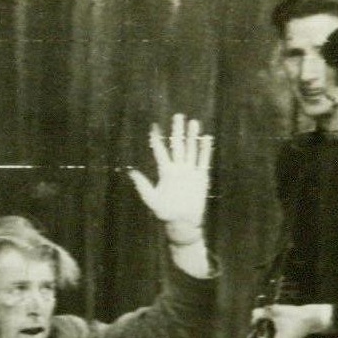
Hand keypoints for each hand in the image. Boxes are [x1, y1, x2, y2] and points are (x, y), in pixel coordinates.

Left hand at [128, 114, 213, 228]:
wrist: (183, 222)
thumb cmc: (165, 213)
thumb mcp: (152, 200)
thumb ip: (143, 186)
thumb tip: (130, 172)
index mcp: (165, 172)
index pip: (161, 151)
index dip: (157, 139)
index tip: (154, 126)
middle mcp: (178, 169)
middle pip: (178, 145)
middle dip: (178, 131)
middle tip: (178, 115)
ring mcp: (190, 172)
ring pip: (191, 150)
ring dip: (192, 136)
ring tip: (193, 122)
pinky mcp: (201, 177)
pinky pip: (204, 160)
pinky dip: (205, 149)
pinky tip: (206, 138)